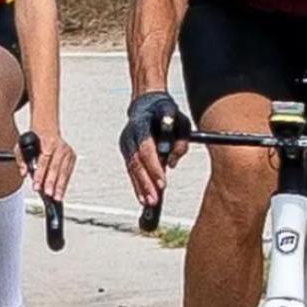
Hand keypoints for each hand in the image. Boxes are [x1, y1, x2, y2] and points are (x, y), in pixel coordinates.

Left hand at [26, 128, 75, 201]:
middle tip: (48, 193)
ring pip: (64, 172)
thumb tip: (24, 172)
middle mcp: (60, 147)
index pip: (44, 161)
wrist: (48, 131)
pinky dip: (65, 183)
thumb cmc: (36, 140)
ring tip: (56, 197)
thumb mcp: (22, 146)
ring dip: (60, 186)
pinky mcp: (72, 157)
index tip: (37, 186)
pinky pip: (69, 173)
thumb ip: (21, 159)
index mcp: (48, 142)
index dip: (40, 175)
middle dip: (52, 182)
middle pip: (56, 167)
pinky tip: (61, 191)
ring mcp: (68, 152)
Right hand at [119, 90, 190, 206]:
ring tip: (149, 202)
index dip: (154, 168)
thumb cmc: (166, 112)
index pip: (146, 150)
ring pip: (132, 168)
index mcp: (142, 124)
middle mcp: (130, 134)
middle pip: (136, 162)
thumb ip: (180, 140)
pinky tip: (142, 197)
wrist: (147, 103)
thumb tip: (172, 162)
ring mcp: (126, 143)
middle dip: (145, 183)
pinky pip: (131, 170)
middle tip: (154, 199)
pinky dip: (137, 184)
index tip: (162, 183)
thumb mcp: (181, 121)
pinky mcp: (127, 151)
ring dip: (140, 187)